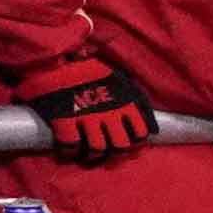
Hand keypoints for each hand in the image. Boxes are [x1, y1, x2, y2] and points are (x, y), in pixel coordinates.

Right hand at [26, 58, 160, 167]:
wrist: (57, 57)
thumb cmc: (91, 70)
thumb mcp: (122, 81)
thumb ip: (139, 103)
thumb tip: (154, 130)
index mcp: (124, 103)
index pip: (139, 135)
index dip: (135, 145)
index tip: (128, 147)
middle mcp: (108, 112)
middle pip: (119, 146)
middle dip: (115, 154)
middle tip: (107, 153)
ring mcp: (86, 116)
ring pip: (97, 149)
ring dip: (92, 156)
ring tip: (87, 155)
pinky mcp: (63, 118)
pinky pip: (70, 145)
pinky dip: (70, 151)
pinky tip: (68, 151)